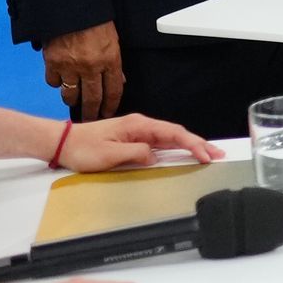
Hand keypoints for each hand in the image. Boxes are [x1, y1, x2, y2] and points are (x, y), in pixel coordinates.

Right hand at [41, 22, 123, 117]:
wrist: (71, 5)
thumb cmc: (94, 19)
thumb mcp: (113, 39)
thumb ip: (114, 61)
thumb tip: (118, 80)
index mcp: (110, 60)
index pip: (113, 91)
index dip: (111, 105)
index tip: (108, 113)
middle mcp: (91, 67)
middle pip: (93, 99)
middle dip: (92, 113)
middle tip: (91, 119)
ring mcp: (70, 66)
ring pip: (71, 95)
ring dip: (73, 100)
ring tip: (75, 102)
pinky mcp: (53, 62)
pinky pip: (53, 82)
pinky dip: (56, 83)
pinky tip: (60, 80)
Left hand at [56, 113, 213, 171]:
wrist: (63, 143)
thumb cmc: (83, 148)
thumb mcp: (109, 154)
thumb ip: (136, 153)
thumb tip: (155, 156)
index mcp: (138, 125)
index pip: (173, 133)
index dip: (192, 144)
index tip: (206, 155)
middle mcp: (141, 126)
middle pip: (176, 133)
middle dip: (198, 143)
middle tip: (218, 154)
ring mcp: (138, 132)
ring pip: (170, 138)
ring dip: (189, 146)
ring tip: (207, 154)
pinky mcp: (133, 140)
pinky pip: (161, 143)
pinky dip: (176, 148)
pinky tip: (184, 154)